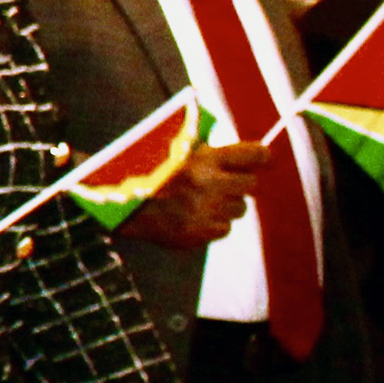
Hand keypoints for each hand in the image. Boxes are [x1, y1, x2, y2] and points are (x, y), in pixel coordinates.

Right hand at [123, 139, 266, 252]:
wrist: (120, 203)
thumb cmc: (151, 171)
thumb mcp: (178, 149)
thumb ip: (212, 151)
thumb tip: (254, 155)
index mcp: (205, 159)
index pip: (256, 155)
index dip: (262, 157)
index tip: (262, 160)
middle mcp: (209, 184)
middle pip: (251, 185)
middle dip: (239, 183)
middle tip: (221, 182)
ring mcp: (205, 211)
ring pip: (239, 209)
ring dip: (226, 204)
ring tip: (202, 200)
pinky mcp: (199, 233)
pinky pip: (224, 229)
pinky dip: (214, 223)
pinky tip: (194, 216)